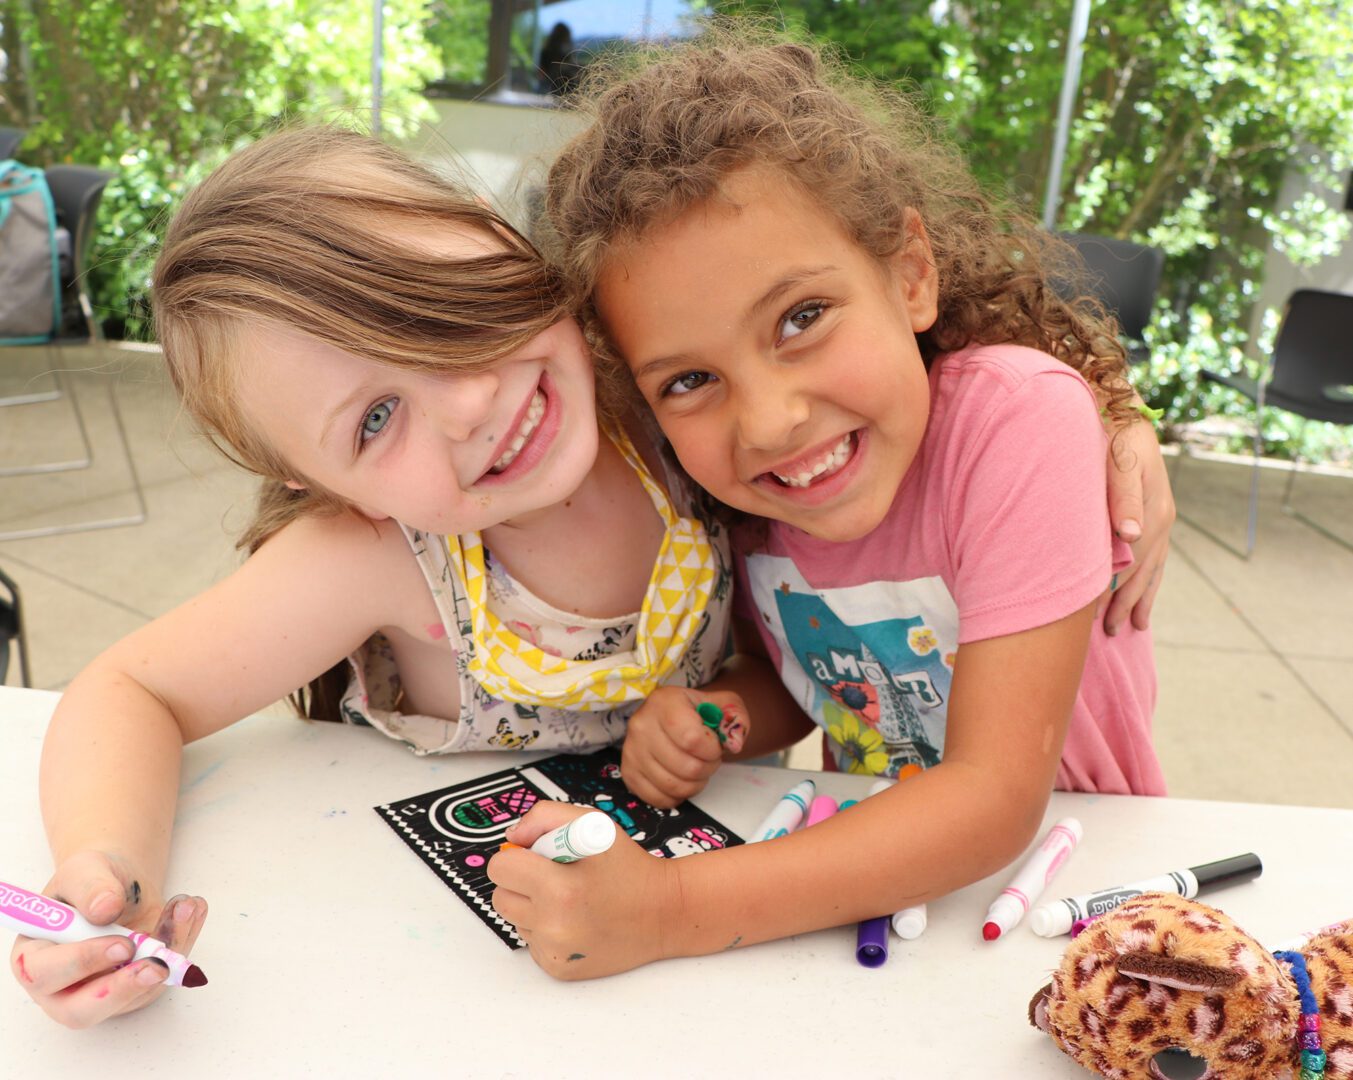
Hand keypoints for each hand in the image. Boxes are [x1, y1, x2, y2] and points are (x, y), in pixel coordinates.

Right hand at [9, 852, 207, 1028]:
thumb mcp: (85, 869)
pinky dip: (183, 942)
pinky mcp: (137, 988)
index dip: (83, 962)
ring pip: (135, 993)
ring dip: (168, 952)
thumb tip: (104, 909)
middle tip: (158, 964)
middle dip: (124, 989)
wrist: (118, 883)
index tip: (121, 944)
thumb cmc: (90, 880)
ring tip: (185, 907)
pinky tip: (191, 910)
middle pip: (82, 1011)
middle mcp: (63, 986)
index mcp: (34, 957)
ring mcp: (102, 992)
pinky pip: (164, 976)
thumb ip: (90, 886)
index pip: (45, 975)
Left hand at [488, 801, 677, 979]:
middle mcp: (554, 926)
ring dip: (533, 906)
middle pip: (501, 897)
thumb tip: (512, 838)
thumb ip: (544, 817)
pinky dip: (546, 929)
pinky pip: (532, 942)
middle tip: (553, 876)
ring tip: (569, 898)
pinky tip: (575, 920)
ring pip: (515, 920)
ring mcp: (555, 952)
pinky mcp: (558, 970)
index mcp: (560, 888)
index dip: (516, 857)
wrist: (663, 913)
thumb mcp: (592, 823)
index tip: (536, 856)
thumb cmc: (628, 866)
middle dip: (520, 882)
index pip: (500, 869)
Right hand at [621, 686, 747, 807]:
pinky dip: (676, 796)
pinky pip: (657, 799)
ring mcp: (631, 750)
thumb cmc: (699, 712)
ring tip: (696, 768)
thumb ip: (737, 719)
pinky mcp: (628, 772)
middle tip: (708, 759)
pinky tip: (681, 779)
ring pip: (673, 786)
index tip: (715, 746)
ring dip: (694, 784)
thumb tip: (734, 744)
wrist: (674, 717)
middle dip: (707, 768)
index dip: (712, 750)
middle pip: (685, 767)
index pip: (692, 739)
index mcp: (664, 701)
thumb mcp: (724, 704)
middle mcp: (641, 724)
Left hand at [1103, 416, 1174, 634]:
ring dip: (1141, 596)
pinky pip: (1156, 554)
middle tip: (1109, 632)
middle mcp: (1161, 517)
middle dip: (1127, 602)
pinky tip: (1143, 590)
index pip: (1133, 564)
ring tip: (1131, 625)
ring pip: (1153, 566)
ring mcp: (1161, 515)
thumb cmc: (1114, 435)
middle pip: (1145, 571)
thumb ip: (1123, 498)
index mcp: (1152, 512)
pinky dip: (1149, 577)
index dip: (1115, 591)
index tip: (1094, 618)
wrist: (1123, 409)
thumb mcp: (1118, 462)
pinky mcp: (1156, 510)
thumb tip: (1130, 537)